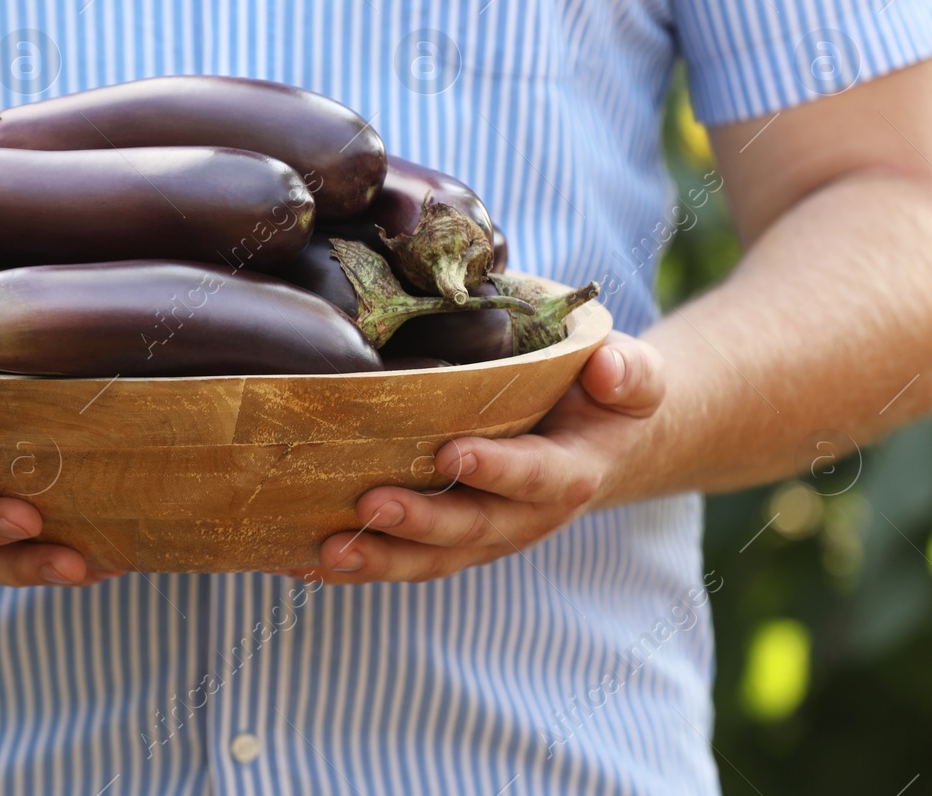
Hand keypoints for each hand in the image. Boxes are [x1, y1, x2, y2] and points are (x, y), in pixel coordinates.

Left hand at [293, 333, 665, 583]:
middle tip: (369, 504)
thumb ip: (630, 374)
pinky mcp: (448, 542)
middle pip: (472, 529)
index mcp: (570, 474)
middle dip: (420, 522)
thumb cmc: (605, 397)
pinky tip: (298, 560)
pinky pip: (400, 559)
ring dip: (378, 559)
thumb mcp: (633, 377)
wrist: (600, 443)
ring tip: (326, 550)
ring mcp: (483, 535)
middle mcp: (524, 517)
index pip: (537, 476)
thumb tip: (608, 367)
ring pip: (430, 559)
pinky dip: (352, 565)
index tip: (454, 453)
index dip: (499, 470)